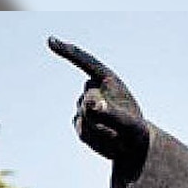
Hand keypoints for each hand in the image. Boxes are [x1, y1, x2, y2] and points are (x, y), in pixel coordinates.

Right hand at [47, 37, 147, 173]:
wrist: (134, 146)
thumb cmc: (136, 130)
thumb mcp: (129, 123)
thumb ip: (111, 113)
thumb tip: (90, 105)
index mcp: (109, 80)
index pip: (86, 63)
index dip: (68, 52)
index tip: (51, 40)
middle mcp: (94, 90)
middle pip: (87, 101)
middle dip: (100, 117)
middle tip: (119, 131)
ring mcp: (84, 106)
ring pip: (85, 118)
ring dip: (101, 131)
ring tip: (118, 136)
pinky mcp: (80, 121)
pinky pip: (83, 132)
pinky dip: (96, 141)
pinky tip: (108, 142)